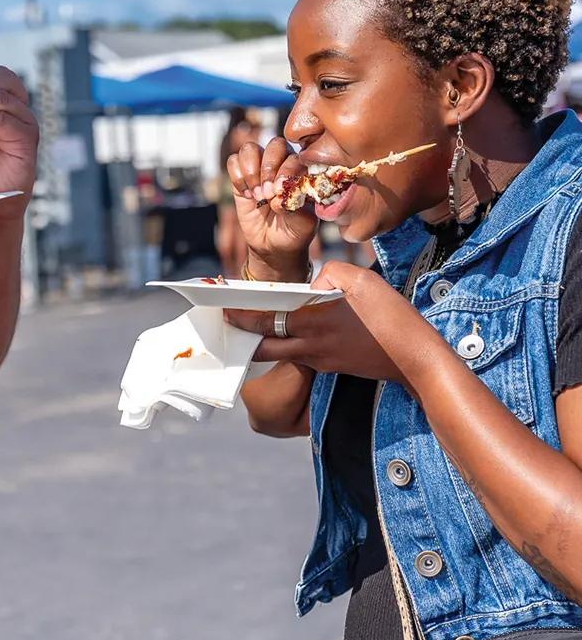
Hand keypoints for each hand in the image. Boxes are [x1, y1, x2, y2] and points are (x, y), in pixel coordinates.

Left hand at [225, 261, 437, 384]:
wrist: (415, 360)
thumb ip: (330, 272)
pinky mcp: (332, 367)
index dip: (241, 317)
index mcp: (312, 323)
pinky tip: (296, 332)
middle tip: (230, 324)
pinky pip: (302, 356)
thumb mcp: (361, 279)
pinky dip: (290, 345)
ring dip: (265, 342)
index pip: (264, 321)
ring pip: (281, 353)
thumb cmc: (391, 317)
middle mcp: (310, 346)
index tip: (224, 310)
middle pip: (264, 347)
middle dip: (244, 336)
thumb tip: (315, 283)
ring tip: (256, 327)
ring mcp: (320, 360)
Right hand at [227, 137, 316, 280]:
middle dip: (267, 168)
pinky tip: (246, 195)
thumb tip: (277, 198)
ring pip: (250, 149)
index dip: (285, 172)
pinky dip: (237, 177)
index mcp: (303, 171)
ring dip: (250, 172)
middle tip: (265, 194)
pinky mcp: (242, 177)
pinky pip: (233, 161)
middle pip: (275, 145)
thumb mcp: (303, 224)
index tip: (278, 194)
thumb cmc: (295, 231)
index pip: (295, 157)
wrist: (274, 245)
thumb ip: (295, 208)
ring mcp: (260, 169)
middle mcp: (283, 164)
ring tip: (255, 195)